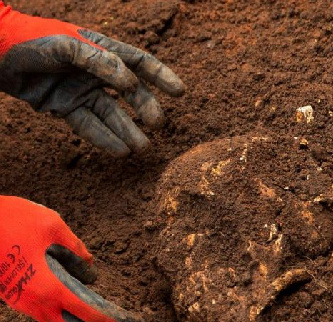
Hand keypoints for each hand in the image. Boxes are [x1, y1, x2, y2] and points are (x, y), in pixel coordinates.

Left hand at [0, 2, 185, 156]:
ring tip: (142, 148)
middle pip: (131, 93)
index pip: (139, 63)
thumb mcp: (68, 46)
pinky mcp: (66, 108)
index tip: (180, 92)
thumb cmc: (34, 42)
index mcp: (102, 51)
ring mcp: (82, 91)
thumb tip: (131, 82)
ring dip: (128, 131)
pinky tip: (120, 150)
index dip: (161, 77)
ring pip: (112, 114)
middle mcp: (96, 73)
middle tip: (158, 126)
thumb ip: (101, 62)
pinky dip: (104, 139)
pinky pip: (90, 126)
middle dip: (146, 109)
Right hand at [0, 196, 146, 321]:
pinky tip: (81, 306)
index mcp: (48, 287)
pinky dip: (67, 318)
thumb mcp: (52, 225)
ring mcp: (23, 304)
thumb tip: (89, 265)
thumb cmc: (12, 221)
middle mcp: (35, 303)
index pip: (87, 314)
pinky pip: (46, 316)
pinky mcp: (16, 299)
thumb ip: (75, 247)